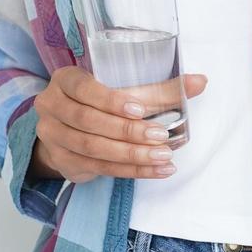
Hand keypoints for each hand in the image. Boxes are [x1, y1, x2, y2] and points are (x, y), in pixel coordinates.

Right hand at [30, 65, 207, 182]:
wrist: (65, 129)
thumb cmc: (97, 101)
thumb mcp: (119, 88)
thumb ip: (157, 87)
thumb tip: (199, 82)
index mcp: (64, 80)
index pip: (84, 88)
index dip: (111, 100)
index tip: (140, 110)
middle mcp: (52, 106)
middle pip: (89, 121)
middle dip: (128, 131)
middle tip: (161, 136)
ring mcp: (53, 136)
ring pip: (93, 148)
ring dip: (132, 155)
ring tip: (163, 156)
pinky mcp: (64, 162)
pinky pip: (99, 169)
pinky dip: (131, 171)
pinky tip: (156, 170)